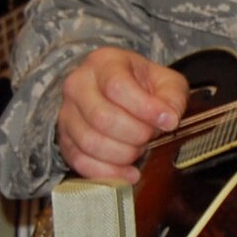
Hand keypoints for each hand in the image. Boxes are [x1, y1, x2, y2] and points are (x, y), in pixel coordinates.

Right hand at [56, 47, 188, 182]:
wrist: (117, 91)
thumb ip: (172, 97)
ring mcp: (67, 113)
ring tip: (139, 148)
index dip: (146, 109)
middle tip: (151, 135)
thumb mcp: (166, 82)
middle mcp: (78, 84)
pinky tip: (129, 173)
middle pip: (102, 117)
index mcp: (104, 62)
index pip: (118, 87)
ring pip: (90, 142)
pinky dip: (108, 173)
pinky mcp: (64, 139)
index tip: (168, 121)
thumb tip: (169, 119)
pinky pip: (80, 161)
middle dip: (136, 134)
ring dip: (123, 154)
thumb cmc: (142, 86)